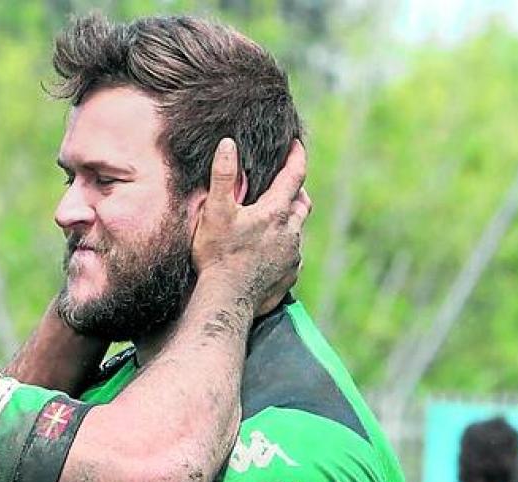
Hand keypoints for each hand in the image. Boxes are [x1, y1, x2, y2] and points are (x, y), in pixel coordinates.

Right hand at [192, 138, 309, 314]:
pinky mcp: (289, 277)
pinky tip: (269, 253)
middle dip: (296, 191)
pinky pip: (292, 257)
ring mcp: (292, 257)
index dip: (296, 157)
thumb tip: (228, 144)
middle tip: (285, 186)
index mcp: (276, 212)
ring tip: (273, 222)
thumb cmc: (218, 255)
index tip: (296, 144)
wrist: (226, 301)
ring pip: (298, 232)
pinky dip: (284, 249)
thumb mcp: (214, 211)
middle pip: (302, 203)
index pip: (295, 175)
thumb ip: (222, 176)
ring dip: (289, 223)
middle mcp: (291, 232)